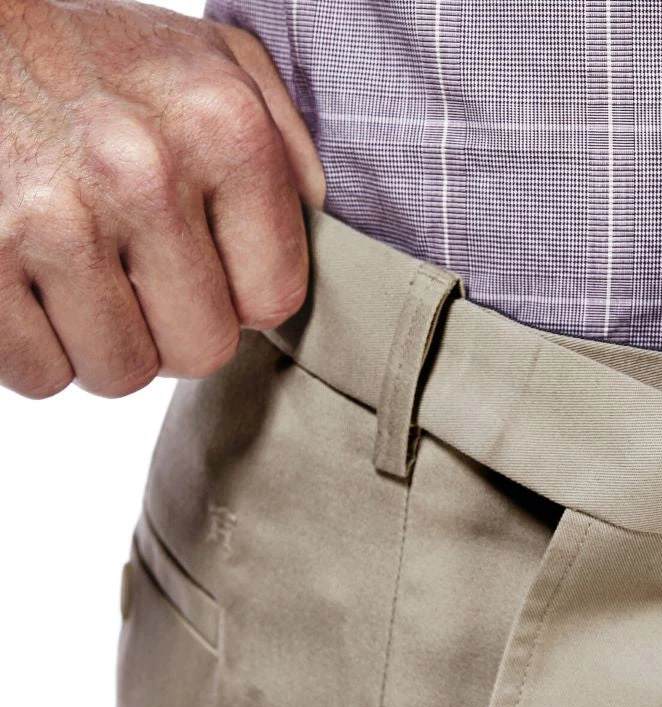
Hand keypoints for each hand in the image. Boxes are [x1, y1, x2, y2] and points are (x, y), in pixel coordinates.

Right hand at [0, 0, 323, 397]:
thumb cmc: (89, 62)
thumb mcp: (208, 64)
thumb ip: (284, 145)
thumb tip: (315, 226)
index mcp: (222, 128)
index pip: (272, 300)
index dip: (237, 297)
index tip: (204, 264)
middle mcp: (143, 171)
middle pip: (200, 352)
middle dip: (171, 330)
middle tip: (134, 277)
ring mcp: (52, 217)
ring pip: (120, 373)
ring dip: (103, 343)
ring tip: (79, 277)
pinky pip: (38, 372)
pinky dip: (34, 349)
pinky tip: (28, 286)